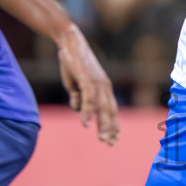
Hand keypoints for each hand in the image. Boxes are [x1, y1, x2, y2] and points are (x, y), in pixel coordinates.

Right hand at [56, 25, 119, 145]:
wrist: (70, 42)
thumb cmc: (73, 63)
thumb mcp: (75, 83)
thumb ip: (78, 97)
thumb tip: (79, 108)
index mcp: (104, 87)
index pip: (112, 109)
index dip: (114, 123)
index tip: (115, 138)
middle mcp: (104, 86)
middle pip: (110, 111)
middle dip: (111, 128)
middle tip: (110, 143)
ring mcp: (96, 82)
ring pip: (102, 108)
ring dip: (102, 124)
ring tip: (101, 138)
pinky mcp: (86, 79)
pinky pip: (88, 99)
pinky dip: (87, 112)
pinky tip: (86, 122)